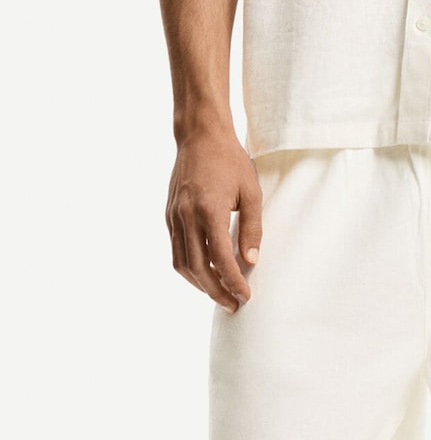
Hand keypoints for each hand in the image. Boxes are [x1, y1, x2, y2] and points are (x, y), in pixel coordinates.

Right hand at [165, 128, 262, 312]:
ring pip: (181, 264)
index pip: (220, 259)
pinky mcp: (169, 215)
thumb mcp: (251, 194)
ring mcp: (174, 216)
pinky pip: (176, 250)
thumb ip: (252, 229)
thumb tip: (250, 261)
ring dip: (200, 284)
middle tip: (233, 305)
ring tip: (220, 294)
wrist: (200, 134)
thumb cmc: (230, 160)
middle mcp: (186, 216)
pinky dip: (190, 268)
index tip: (246, 296)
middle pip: (197, 268)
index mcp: (209, 210)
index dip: (233, 282)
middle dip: (216, 292)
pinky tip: (206, 273)